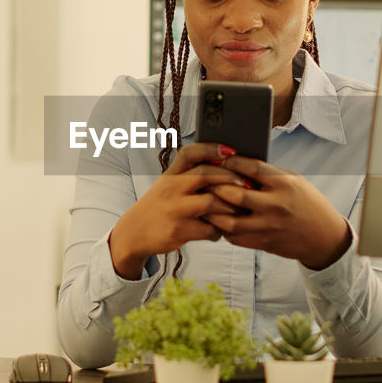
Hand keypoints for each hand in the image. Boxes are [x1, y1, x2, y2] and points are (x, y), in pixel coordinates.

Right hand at [108, 142, 249, 278]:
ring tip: (237, 211)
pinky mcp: (178, 231)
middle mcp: (170, 188)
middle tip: (247, 186)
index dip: (212, 149)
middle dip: (231, 179)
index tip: (231, 150)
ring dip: (229, 207)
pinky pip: (208, 229)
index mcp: (170, 175)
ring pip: (211, 202)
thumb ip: (190, 175)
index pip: (190, 153)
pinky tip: (219, 231)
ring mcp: (174, 209)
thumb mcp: (168, 185)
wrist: (134, 233)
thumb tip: (225, 165)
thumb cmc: (160, 206)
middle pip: (206, 175)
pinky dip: (218, 231)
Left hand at [204, 156, 351, 269]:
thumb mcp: (294, 181)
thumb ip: (269, 174)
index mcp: (284, 185)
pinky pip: (235, 238)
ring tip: (206, 202)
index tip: (220, 158)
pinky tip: (218, 219)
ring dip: (214, 211)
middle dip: (217, 186)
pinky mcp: (264, 243)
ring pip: (230, 221)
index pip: (252, 169)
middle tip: (206, 181)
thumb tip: (238, 164)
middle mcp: (275, 206)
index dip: (232, 162)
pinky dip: (223, 228)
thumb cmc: (307, 203)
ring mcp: (269, 227)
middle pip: (236, 195)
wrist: (323, 237)